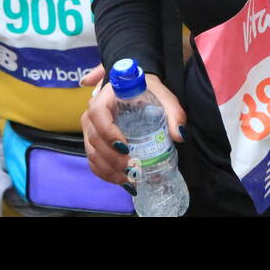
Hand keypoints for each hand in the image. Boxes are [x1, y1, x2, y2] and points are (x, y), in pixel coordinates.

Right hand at [80, 63, 184, 191]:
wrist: (136, 90)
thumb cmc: (148, 92)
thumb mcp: (163, 96)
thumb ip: (174, 112)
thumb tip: (179, 135)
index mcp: (107, 96)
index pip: (97, 113)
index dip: (107, 131)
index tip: (125, 146)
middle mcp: (93, 113)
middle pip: (94, 137)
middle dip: (112, 158)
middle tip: (133, 168)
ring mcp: (90, 128)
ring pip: (92, 152)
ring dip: (108, 169)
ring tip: (130, 178)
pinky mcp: (93, 142)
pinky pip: (93, 161)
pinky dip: (105, 173)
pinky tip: (121, 180)